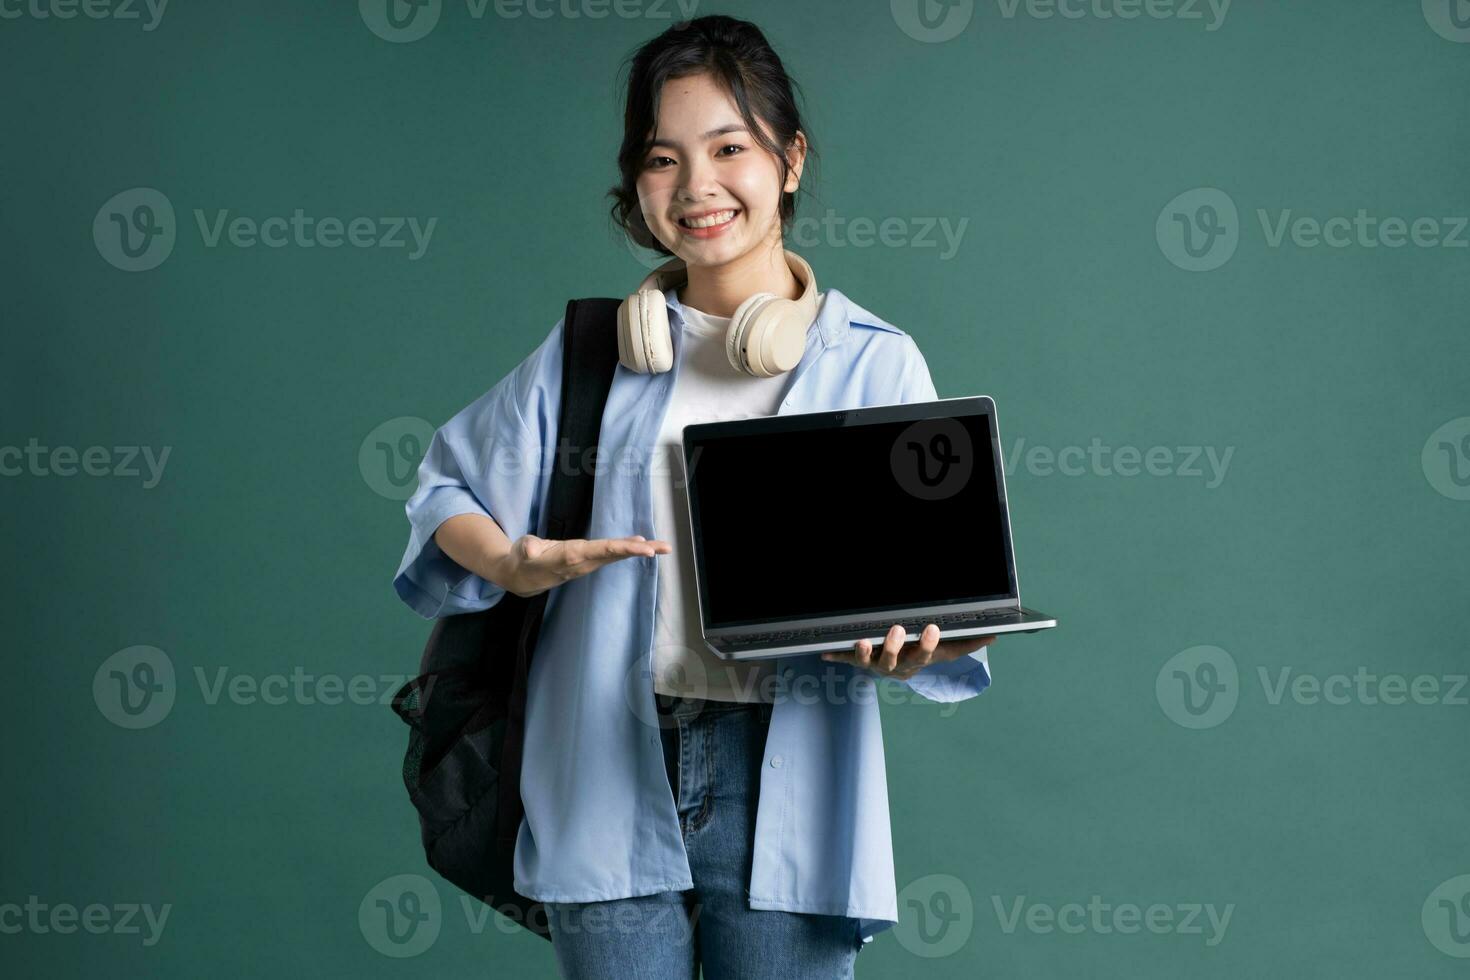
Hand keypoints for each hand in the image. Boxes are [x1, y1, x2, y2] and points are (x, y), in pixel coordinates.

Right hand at [502, 533, 669, 597]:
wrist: (522, 577)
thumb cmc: (523, 558)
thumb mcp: (522, 550)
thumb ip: (528, 548)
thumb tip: (531, 549)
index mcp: (572, 556)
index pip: (602, 551)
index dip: (624, 548)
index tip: (645, 549)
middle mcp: (584, 561)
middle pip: (616, 555)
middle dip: (640, 551)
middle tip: (664, 547)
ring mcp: (587, 563)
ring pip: (616, 556)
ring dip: (639, 551)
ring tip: (662, 546)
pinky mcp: (587, 561)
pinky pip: (611, 555)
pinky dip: (627, 549)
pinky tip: (641, 544)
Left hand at [820, 624, 995, 680]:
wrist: (898, 669)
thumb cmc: (921, 655)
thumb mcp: (944, 651)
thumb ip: (966, 644)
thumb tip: (994, 637)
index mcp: (916, 662)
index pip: (925, 655)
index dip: (928, 644)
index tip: (932, 628)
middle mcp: (894, 666)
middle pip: (894, 660)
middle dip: (894, 646)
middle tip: (897, 630)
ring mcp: (874, 664)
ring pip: (868, 661)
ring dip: (864, 652)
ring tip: (862, 641)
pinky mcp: (857, 660)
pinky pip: (844, 658)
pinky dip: (834, 656)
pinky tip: (823, 652)